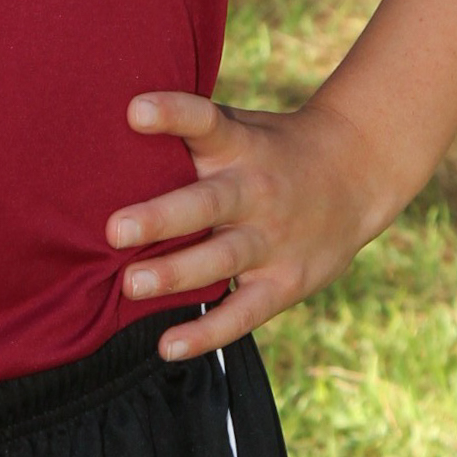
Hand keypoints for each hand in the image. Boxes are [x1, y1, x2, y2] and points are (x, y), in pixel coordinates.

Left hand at [106, 91, 381, 363]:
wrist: (355, 174)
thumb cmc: (269, 150)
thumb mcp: (240, 128)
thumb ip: (187, 133)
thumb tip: (101, 132)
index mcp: (240, 145)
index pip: (205, 121)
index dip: (172, 114)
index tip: (134, 110)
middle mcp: (255, 191)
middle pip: (207, 203)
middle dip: (162, 217)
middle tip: (115, 229)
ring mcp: (272, 240)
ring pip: (221, 260)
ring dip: (176, 274)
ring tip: (131, 285)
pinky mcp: (285, 283)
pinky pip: (243, 313)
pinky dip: (207, 333)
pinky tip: (167, 346)